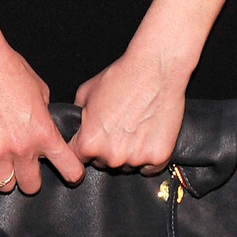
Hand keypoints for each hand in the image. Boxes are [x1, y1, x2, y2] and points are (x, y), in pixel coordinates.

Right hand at [0, 37, 84, 194]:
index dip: (72, 174)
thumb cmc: (9, 68)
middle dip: (32, 178)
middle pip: (32, 186)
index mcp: (44, 132)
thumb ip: (44, 114)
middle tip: (28, 166)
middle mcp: (22, 147)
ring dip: (8, 176)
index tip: (71, 174)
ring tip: (5, 163)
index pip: (68, 168)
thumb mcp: (39, 89)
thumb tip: (44, 126)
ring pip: (6, 186)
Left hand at [73, 48, 187, 172]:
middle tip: (117, 127)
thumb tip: (77, 127)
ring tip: (135, 127)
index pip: (77, 159)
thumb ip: (78, 116)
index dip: (84, 147)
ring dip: (128, 153)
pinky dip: (149, 156)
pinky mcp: (159, 158)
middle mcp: (111, 157)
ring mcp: (136, 159)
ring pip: (127, 166)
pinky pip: (149, 167)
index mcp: (89, 143)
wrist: (156, 68)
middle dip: (106, 149)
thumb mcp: (86, 92)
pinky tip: (149, 135)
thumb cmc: (121, 77)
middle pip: (103, 163)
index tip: (92, 139)